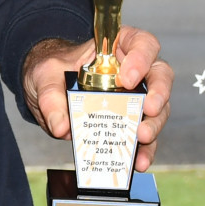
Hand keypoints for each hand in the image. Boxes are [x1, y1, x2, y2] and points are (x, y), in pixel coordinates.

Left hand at [21, 28, 173, 172]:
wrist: (46, 90)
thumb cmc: (51, 71)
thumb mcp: (44, 76)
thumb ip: (50, 96)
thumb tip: (61, 127)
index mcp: (117, 47)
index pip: (142, 43)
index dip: (142, 57)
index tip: (129, 77)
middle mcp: (134, 70)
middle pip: (160, 76)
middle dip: (159, 94)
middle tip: (149, 109)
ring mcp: (135, 98)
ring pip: (158, 109)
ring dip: (153, 125)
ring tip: (142, 139)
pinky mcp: (129, 124)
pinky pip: (144, 138)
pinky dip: (143, 151)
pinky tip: (138, 162)